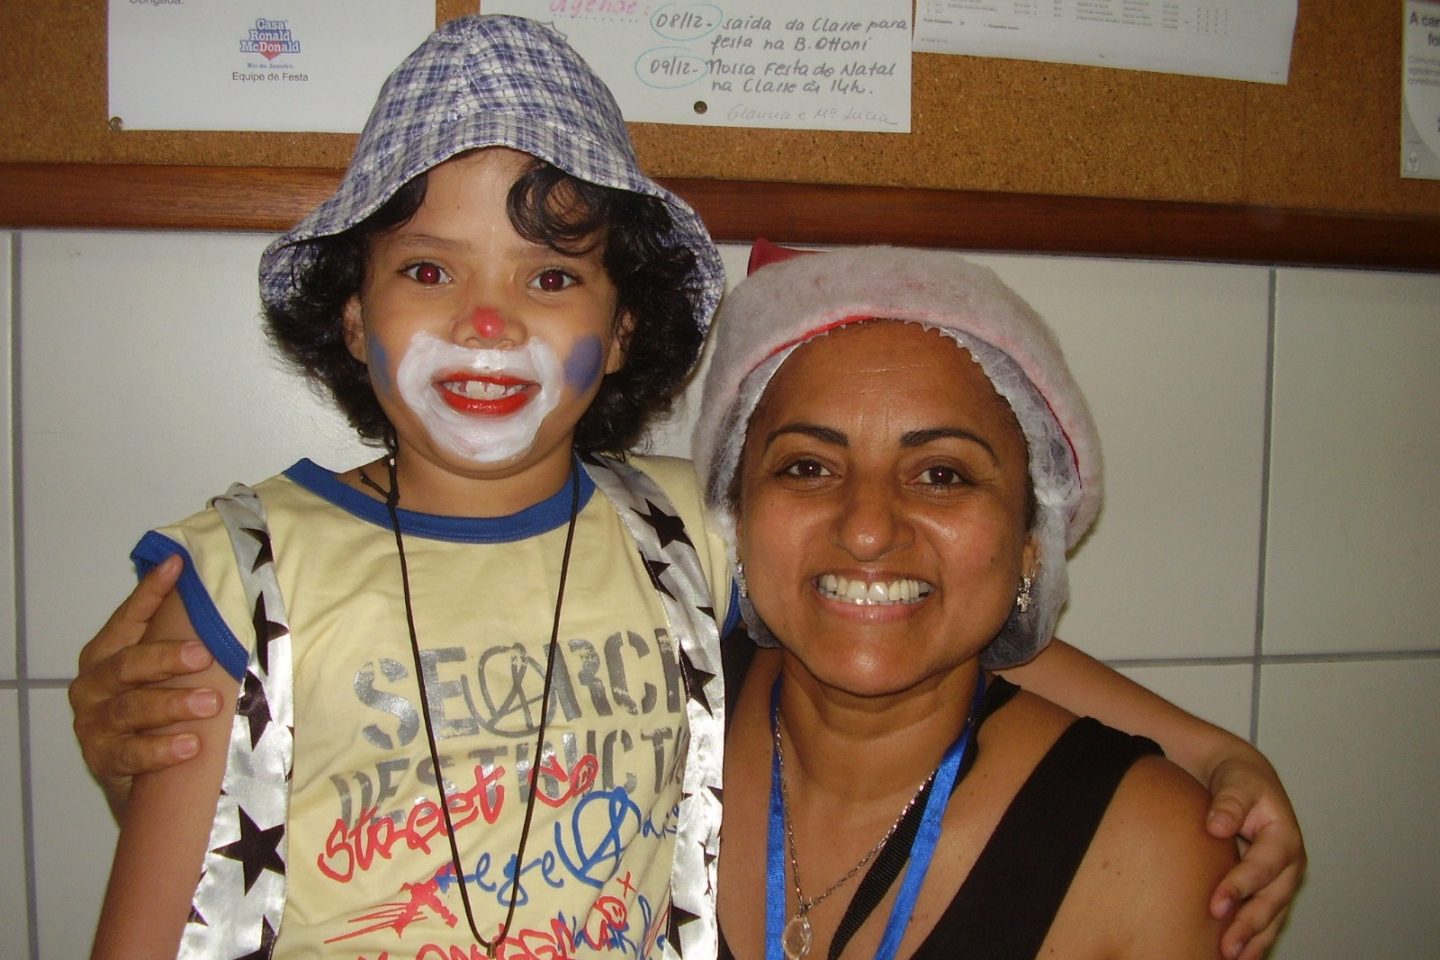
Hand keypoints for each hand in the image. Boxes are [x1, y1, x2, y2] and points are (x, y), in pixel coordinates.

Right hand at [69, 556, 219, 817]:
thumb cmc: (153, 711)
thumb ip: (177, 634)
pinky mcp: (103, 760)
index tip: (177, 566)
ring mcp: (94, 723)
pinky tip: (191, 746)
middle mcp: (94, 685)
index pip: (129, 618)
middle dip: (166, 658)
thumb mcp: (162, 671)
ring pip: (131, 709)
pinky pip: (131, 754)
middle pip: (128, 664)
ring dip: (172, 704)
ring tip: (210, 703)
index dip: (151, 592)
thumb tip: (209, 585)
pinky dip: (161, 751)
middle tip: (204, 654)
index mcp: (106, 654)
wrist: (137, 780)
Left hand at [1204, 752, 1306, 959]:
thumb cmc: (1239, 780)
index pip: (1263, 866)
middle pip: (1272, 900)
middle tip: (1226, 947)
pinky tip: (1239, 956)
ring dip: (1255, 940)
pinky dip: (1255, 939)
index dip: (1241, 886)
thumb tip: (1218, 825)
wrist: (1242, 781)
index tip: (1217, 904)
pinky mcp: (1268, 889)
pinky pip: (1265, 919)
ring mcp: (1281, 880)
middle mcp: (1288, 864)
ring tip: (1233, 959)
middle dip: (1250, 925)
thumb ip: (1229, 802)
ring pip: (1272, 916)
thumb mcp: (1235, 782)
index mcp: (1283, 837)